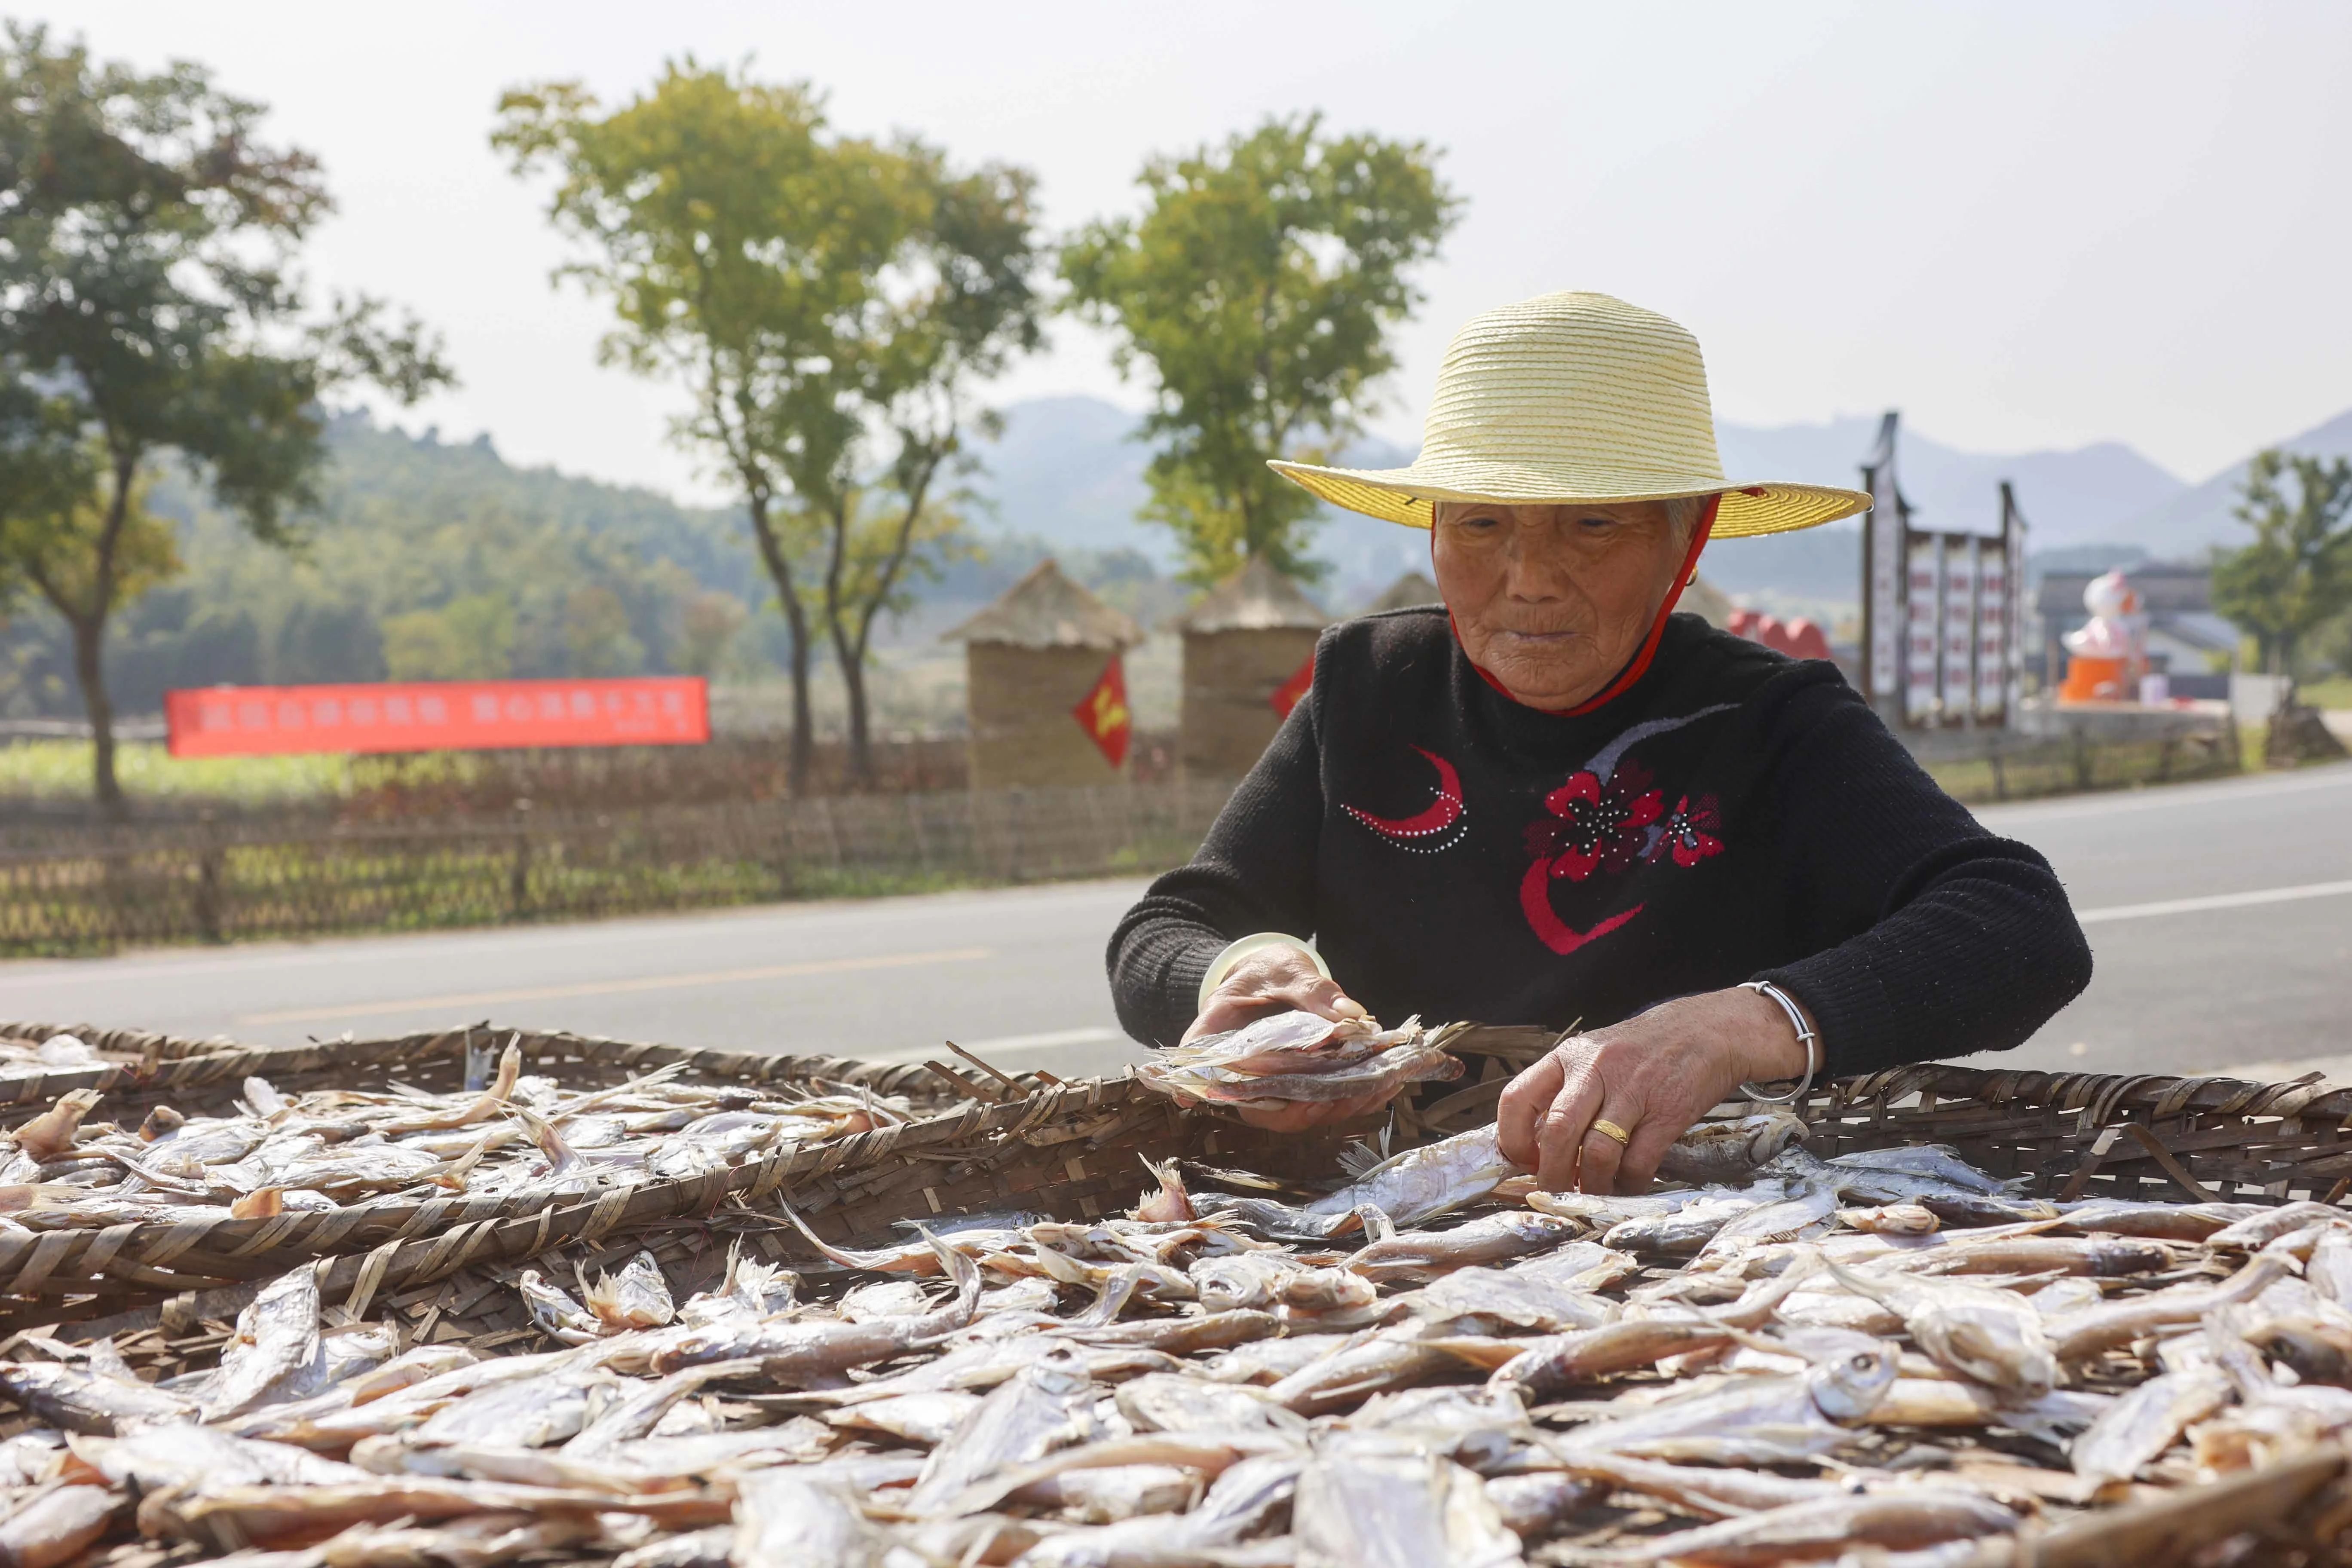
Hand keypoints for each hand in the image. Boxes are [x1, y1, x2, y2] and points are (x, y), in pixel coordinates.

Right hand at [1183, 943, 1389, 1132]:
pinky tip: (1386, 1083)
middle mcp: (1244, 1076)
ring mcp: (1274, 1086)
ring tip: (1380, 1085)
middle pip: (1267, 1111)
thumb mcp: (1284, 971)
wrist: (1273, 977)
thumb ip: (1311, 990)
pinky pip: (1324, 1103)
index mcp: (1219, 1045)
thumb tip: (1350, 1011)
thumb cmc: (1267, 972)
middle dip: (1307, 1109)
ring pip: (1299, 1114)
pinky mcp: (1301, 1087)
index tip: (1283, 1103)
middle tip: (1345, 1094)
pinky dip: (1355, 1098)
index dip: (1241, 1101)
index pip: (1218, 1082)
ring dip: (1340, 1106)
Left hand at [1495, 987, 1812, 1194]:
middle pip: (1558, 1133)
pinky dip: (1629, 1183)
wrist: (1709, 1029)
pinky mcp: (1667, 1114)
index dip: (1512, 1139)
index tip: (1522, 1162)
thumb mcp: (1595, 1054)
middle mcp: (1596, 1070)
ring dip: (1591, 1184)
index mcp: (1569, 1056)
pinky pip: (1639, 1163)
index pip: (1517, 1098)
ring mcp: (1633, 1092)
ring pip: (1597, 1153)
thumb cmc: (1645, 1048)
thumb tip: (1539, 1143)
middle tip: (1553, 1192)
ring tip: (1592, 1191)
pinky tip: (1627, 1184)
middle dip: (1551, 1174)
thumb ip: (1567, 1089)